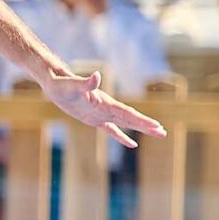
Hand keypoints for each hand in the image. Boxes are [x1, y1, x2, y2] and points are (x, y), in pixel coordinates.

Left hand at [41, 69, 165, 149]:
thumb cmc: (62, 84)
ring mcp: (101, 114)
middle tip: (163, 132)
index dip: (141, 120)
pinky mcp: (94, 120)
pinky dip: (122, 137)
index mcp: (105, 103)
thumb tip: (96, 76)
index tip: (156, 126)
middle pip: (131, 119)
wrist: (55, 84)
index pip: (127, 113)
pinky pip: (111, 130)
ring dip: (140, 129)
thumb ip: (86, 83)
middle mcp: (106, 108)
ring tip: (157, 133)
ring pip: (125, 124)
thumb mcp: (73, 86)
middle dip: (146, 126)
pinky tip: (132, 144)